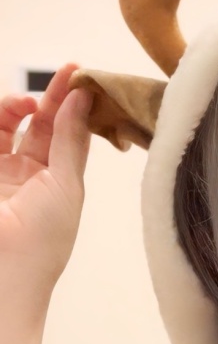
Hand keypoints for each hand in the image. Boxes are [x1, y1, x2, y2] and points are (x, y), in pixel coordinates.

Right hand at [0, 66, 90, 313]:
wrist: (3, 273)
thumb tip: (83, 99)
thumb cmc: (43, 241)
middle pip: (39, 124)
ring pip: (5, 125)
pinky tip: (13, 108)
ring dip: (18, 105)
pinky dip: (0, 117)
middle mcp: (27, 175)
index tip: (83, 75)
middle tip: (68, 71)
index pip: (67, 134)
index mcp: (57, 183)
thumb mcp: (66, 185)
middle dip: (52, 96)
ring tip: (31, 102)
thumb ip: (70, 140)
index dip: (74, 105)